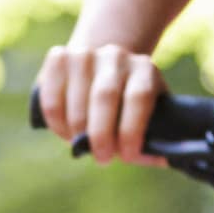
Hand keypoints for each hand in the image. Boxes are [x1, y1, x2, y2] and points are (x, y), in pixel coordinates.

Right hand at [36, 35, 166, 165]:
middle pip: (104, 96)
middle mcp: (116, 55)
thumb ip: (153, 139)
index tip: (127, 157)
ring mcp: (85, 53)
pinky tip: (63, 132)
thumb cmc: (126, 105)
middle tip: (101, 158)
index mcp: (144, 68)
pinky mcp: (59, 56)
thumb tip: (162, 159)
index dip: (132, 129)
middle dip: (101, 134)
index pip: (139, 97)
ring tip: (80, 145)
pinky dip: (55, 120)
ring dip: (75, 131)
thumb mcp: (147, 115)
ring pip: (76, 98)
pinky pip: (50, 94)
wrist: (100, 69)